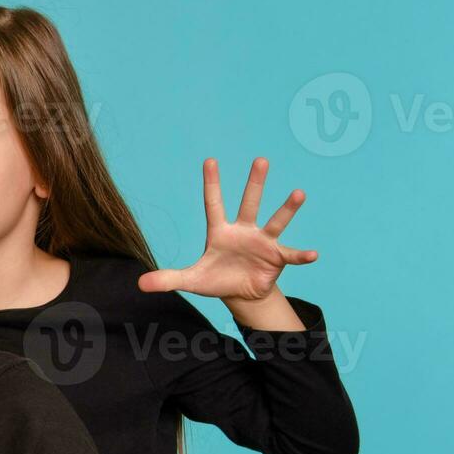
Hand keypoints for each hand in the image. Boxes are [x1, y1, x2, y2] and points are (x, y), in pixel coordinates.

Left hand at [138, 157, 317, 302]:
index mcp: (220, 232)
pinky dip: (302, 255)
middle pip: (249, 203)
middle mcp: (243, 231)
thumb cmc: (216, 279)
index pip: (213, 203)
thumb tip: (139, 284)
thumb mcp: (191, 280)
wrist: (241, 293)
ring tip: (298, 193)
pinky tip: (313, 254)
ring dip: (286, 209)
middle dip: (254, 183)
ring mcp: (262, 242)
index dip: (211, 184)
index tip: (210, 160)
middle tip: (261, 160)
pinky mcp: (277, 258)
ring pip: (274, 221)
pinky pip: (291, 254)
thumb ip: (167, 279)